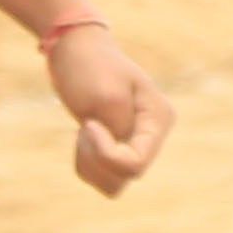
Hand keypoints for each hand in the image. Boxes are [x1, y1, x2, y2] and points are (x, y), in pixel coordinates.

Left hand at [45, 19, 167, 195]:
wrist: (74, 48)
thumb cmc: (90, 65)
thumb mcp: (106, 95)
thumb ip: (120, 130)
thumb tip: (122, 158)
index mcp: (158, 119)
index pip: (136, 164)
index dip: (106, 154)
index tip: (88, 124)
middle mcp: (152, 135)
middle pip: (125, 176)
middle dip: (96, 157)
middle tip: (85, 125)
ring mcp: (136, 144)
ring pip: (114, 184)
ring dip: (90, 164)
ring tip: (83, 133)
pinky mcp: (118, 149)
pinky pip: (103, 178)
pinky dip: (86, 164)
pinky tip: (83, 138)